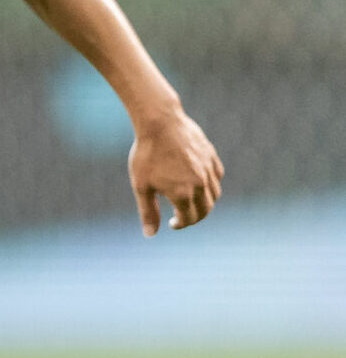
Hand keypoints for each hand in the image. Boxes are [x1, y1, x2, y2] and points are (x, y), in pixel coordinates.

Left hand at [130, 109, 221, 234]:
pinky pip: (217, 177)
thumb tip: (150, 234)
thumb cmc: (146, 154)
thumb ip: (148, 211)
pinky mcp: (212, 157)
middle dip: (194, 217)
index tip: (172, 223)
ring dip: (204, 203)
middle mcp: (200, 184)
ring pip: (214, 195)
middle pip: (205, 210)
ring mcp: (208, 170)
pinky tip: (198, 182)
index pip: (188, 219)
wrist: (160, 123)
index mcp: (183, 194)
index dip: (180, 224)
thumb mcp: (141, 186)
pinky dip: (210, 185)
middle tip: (182, 217)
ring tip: (190, 201)